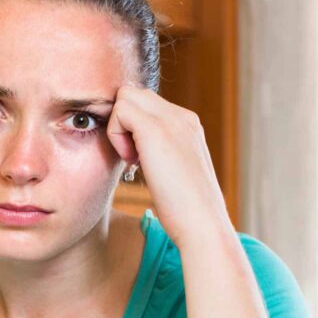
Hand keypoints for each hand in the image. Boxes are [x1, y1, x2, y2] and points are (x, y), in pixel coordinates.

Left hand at [106, 85, 231, 251]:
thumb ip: (160, 154)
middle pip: (135, 94)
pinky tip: (131, 162)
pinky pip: (120, 111)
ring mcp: (172, 121)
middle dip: (122, 122)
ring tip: (132, 160)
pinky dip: (115, 135)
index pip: (147, 104)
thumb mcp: (174, 173)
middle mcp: (182, 117)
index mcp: (188, 125)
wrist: (202, 224)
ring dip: (118, 128)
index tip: (136, 158)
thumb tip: (137, 152)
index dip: (131, 127)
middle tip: (130, 156)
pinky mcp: (156, 131)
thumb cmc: (186, 211)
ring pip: (125, 97)